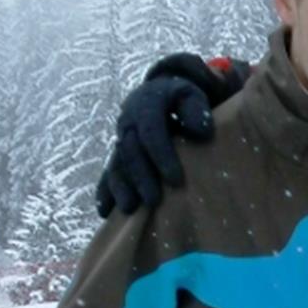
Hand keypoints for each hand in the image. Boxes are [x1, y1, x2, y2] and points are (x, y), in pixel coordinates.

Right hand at [95, 54, 237, 217]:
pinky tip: (106, 211)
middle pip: (131, 151)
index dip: (161, 155)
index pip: (151, 130)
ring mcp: (121, 140)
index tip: (176, 180)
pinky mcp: (118, 156)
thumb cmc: (184, 102)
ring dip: (121, 187)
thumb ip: (196, 109)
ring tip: (129, 209)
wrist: (165, 96)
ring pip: (117, 164)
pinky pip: (108, 173)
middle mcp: (129, 122)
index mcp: (147, 104)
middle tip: (154, 201)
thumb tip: (201, 131)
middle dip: (141, 177)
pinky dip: (105, 191)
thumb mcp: (193, 96)